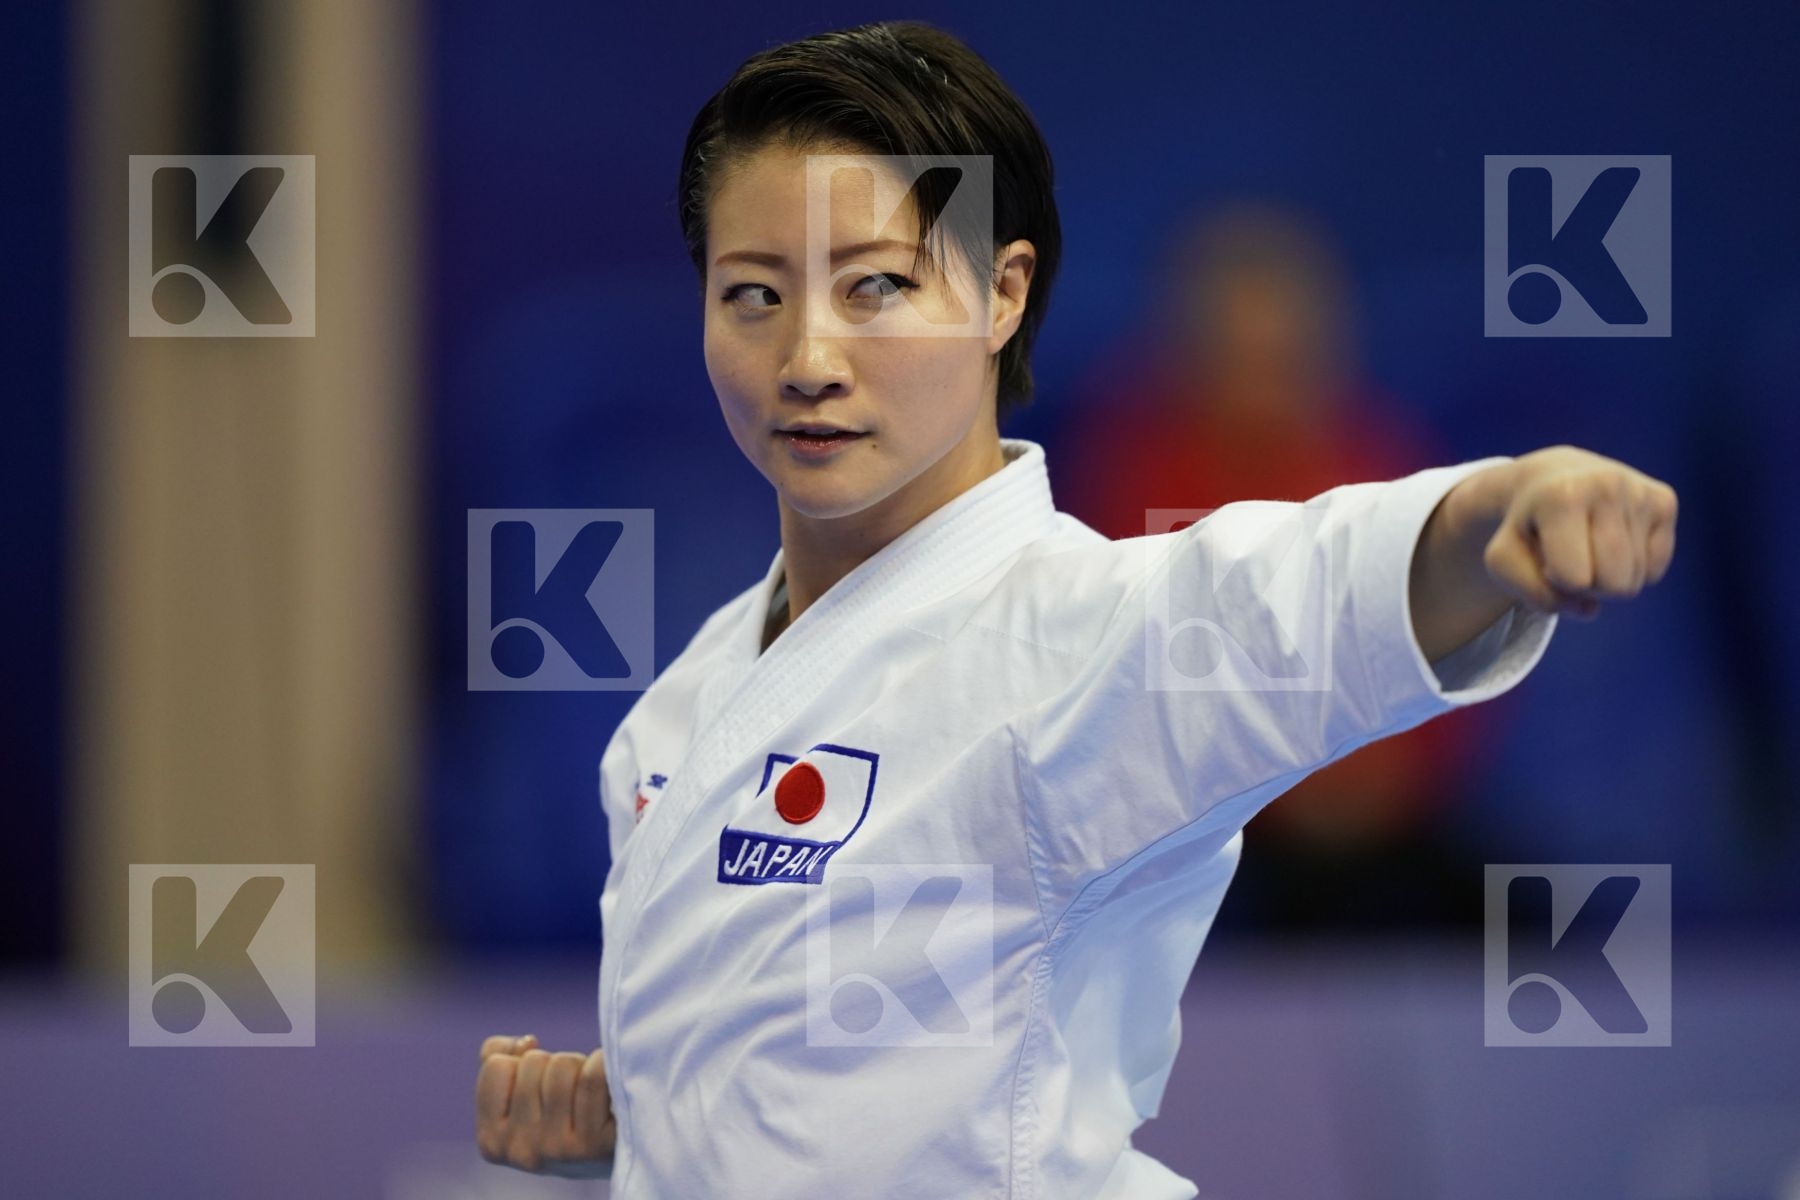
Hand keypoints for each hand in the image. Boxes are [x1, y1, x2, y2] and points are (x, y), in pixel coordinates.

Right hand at [475, 1034, 615, 1178]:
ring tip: (589, 1092)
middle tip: (570, 1091)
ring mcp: (557, 1149)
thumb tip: (526, 1042)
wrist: (619, 1149)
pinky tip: (609, 1086)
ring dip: (580, 1066)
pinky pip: (593, 1076)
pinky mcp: (593, 1144)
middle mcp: (520, 1150)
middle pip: (533, 1062)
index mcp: (492, 1139)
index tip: (538, 1085)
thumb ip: (499, 1059)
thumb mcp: (519, 1094)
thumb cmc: (564, 1113)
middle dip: (554, 1065)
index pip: (496, 1065)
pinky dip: (603, 1064)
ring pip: (563, 1066)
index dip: (521, 1062)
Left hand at [1475, 445, 1677, 619]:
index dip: (1555, 579)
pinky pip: (1655, 570)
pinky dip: (1632, 569)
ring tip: (1587, 547)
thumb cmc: (1526, 526)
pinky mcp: (1664, 500)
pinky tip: (1611, 541)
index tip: (1545, 553)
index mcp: (1562, 496)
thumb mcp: (1505, 561)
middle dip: (1588, 586)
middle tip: (1570, 556)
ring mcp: (1639, 491)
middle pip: (1614, 585)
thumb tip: (1590, 610)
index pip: (1573, 579)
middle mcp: (1607, 485)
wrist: (1552, 478)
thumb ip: (1535, 595)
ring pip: (1636, 581)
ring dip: (1608, 579)